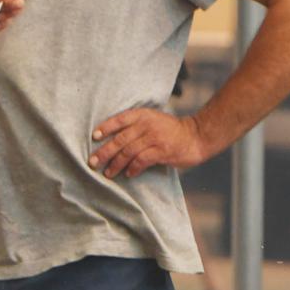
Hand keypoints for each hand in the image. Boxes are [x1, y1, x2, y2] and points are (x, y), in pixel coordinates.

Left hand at [90, 110, 208, 178]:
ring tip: (108, 173)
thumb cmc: (171, 130)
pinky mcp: (162, 151)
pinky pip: (141, 161)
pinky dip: (132, 168)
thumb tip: (113, 140)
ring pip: (128, 152)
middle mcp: (147, 124)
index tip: (94, 137)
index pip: (119, 119)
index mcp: (143, 115)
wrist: (196, 136)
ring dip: (116, 164)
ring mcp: (154, 138)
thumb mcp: (153, 120)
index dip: (105, 128)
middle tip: (93, 162)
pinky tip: (128, 174)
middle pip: (120, 139)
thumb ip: (136, 125)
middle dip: (104, 152)